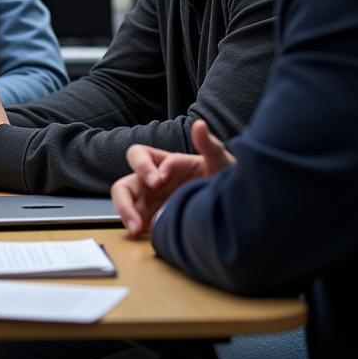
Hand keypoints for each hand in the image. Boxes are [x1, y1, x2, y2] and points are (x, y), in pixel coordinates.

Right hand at [111, 120, 235, 235]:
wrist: (233, 216)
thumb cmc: (224, 183)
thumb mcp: (221, 163)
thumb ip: (209, 145)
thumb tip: (199, 125)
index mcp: (166, 162)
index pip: (144, 156)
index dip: (147, 166)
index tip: (161, 179)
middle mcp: (153, 178)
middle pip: (128, 171)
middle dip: (133, 181)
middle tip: (150, 191)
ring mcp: (149, 199)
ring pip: (123, 195)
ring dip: (124, 207)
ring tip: (136, 226)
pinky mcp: (150, 220)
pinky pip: (132, 219)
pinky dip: (131, 224)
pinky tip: (141, 233)